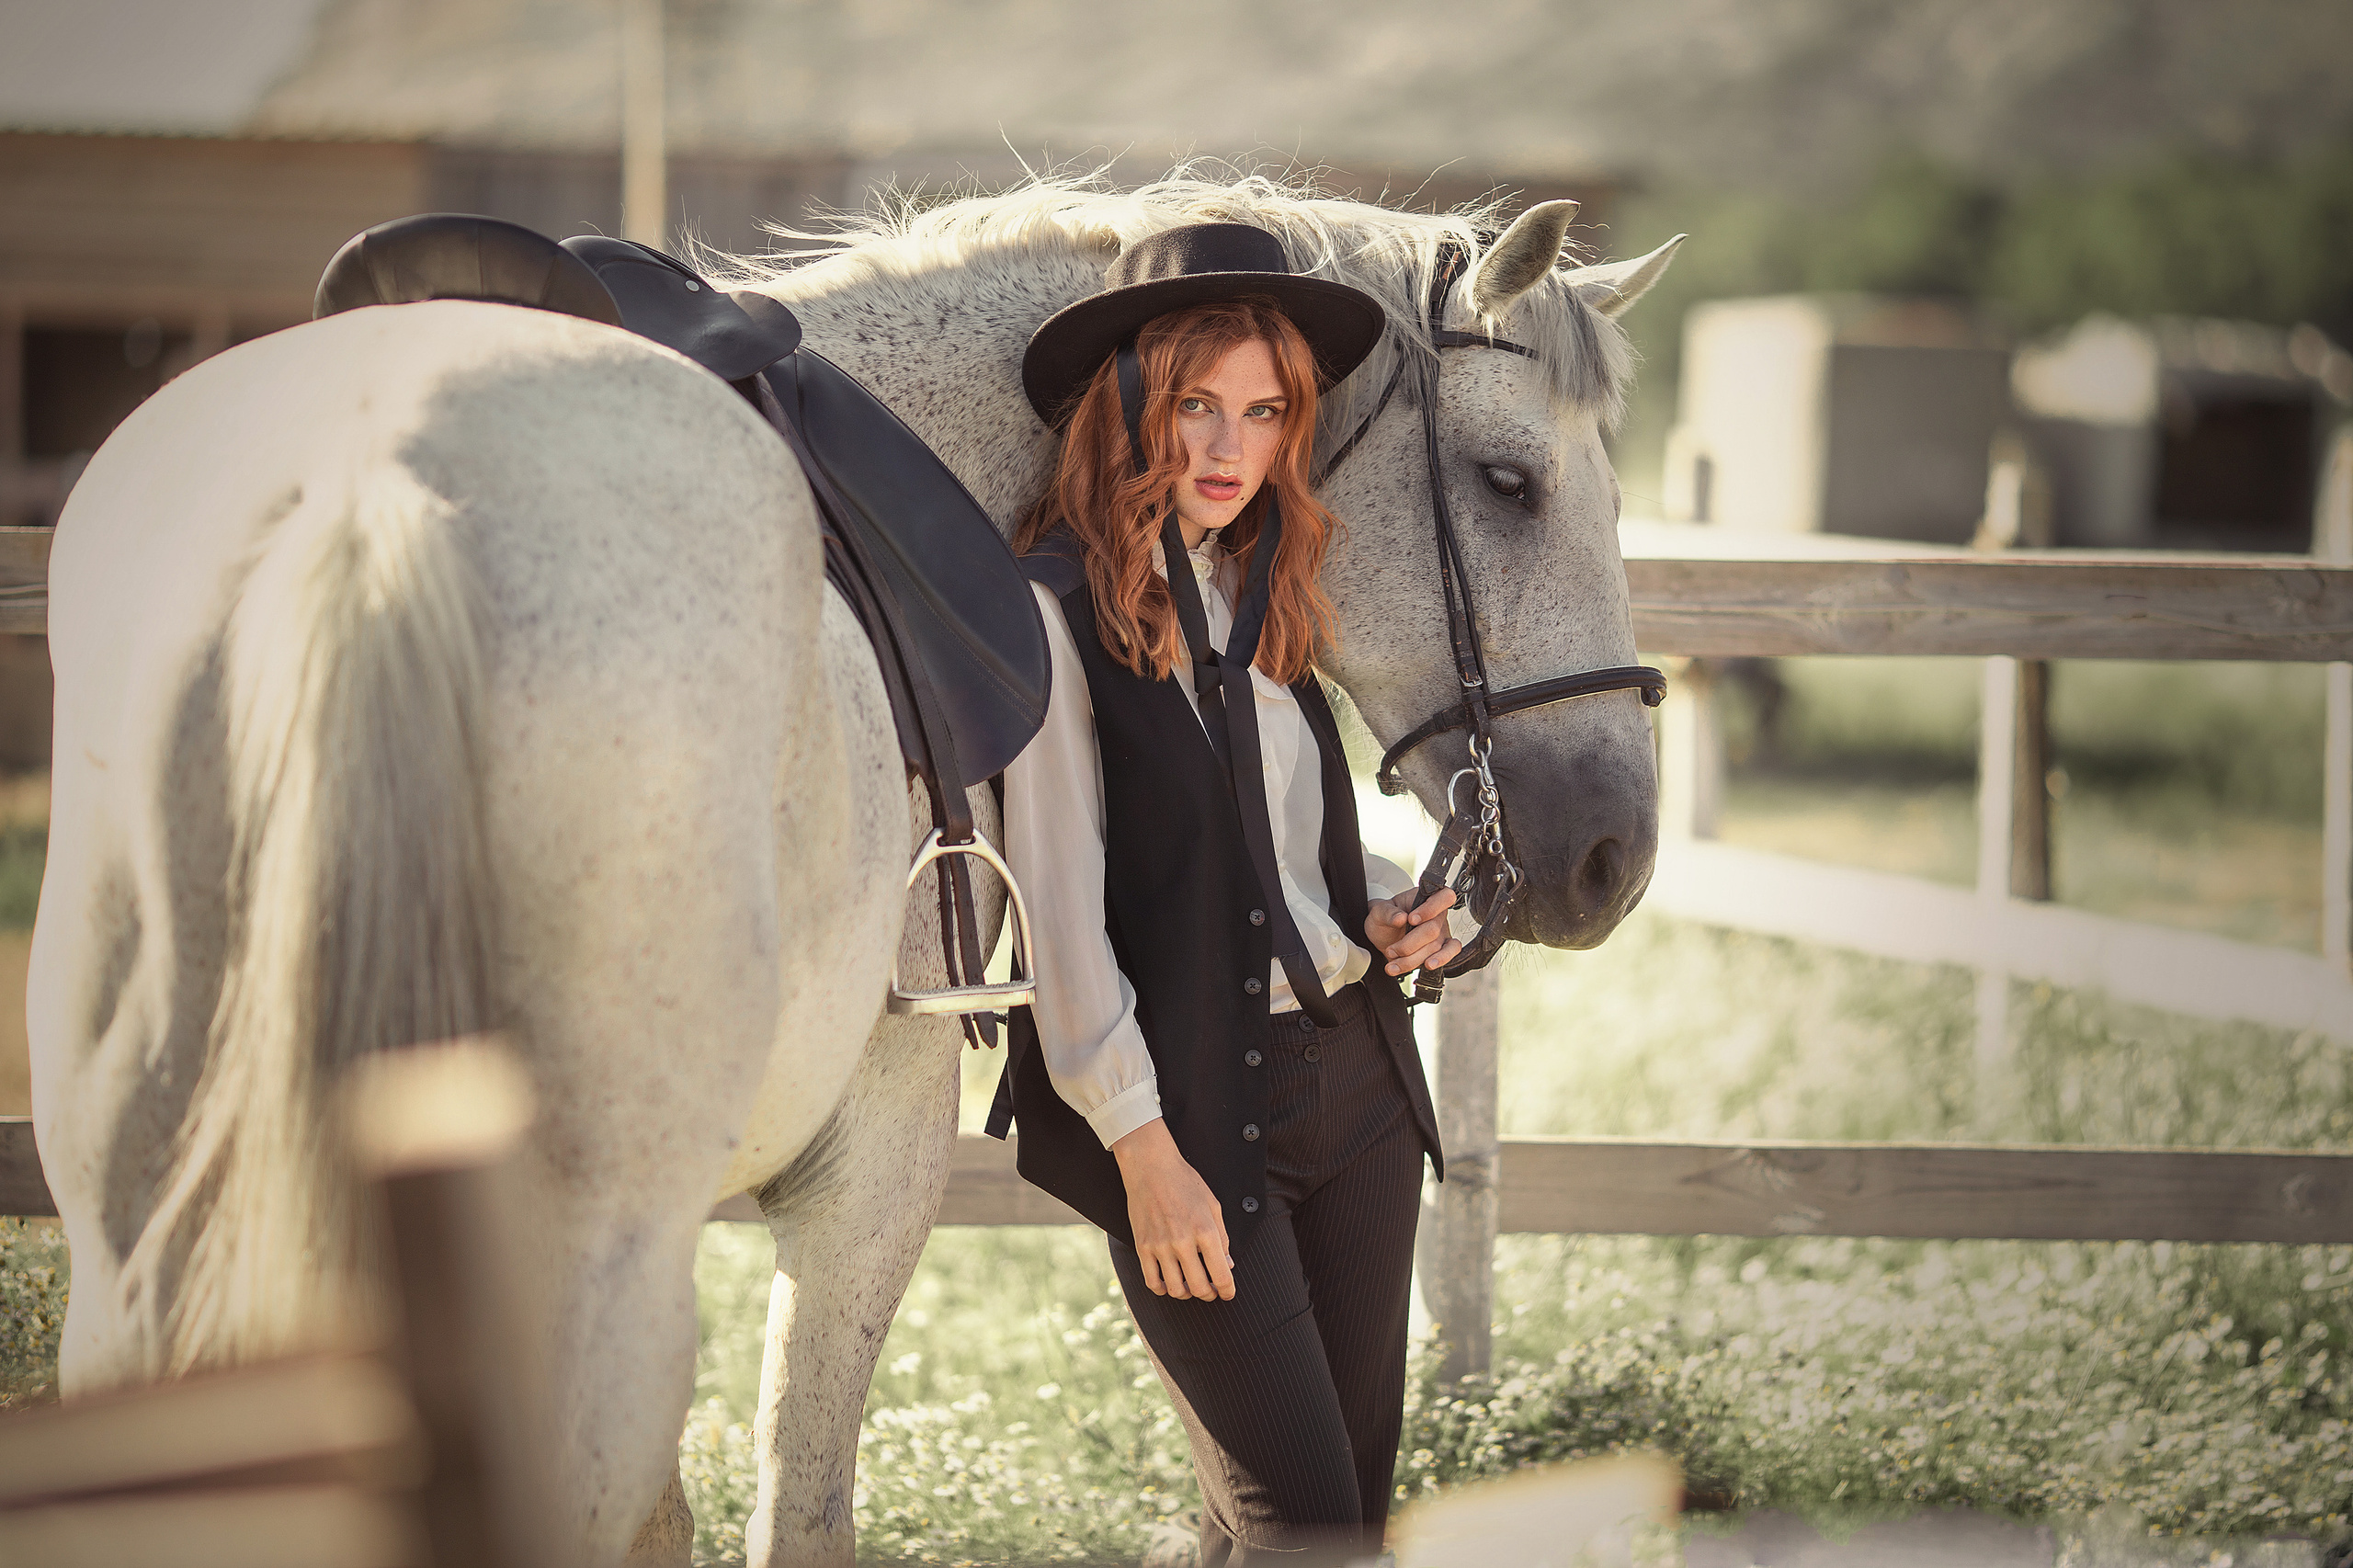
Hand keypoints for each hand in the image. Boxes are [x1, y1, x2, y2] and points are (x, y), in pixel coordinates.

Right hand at [1110, 1118, 1234, 1300]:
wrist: (1150, 1166)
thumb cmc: (1184, 1181)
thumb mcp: (1213, 1205)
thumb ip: (1222, 1237)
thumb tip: (1227, 1264)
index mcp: (1205, 1230)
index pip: (1221, 1275)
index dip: (1228, 1290)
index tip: (1228, 1293)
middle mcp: (1183, 1242)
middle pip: (1199, 1287)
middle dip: (1209, 1294)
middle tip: (1211, 1291)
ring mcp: (1160, 1246)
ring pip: (1176, 1289)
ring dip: (1187, 1294)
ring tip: (1190, 1286)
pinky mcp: (1142, 1246)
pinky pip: (1152, 1281)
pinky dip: (1162, 1289)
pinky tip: (1169, 1283)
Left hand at [1365, 887, 1461, 977]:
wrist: (1384, 934)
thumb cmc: (1386, 918)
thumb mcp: (1380, 911)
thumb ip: (1388, 913)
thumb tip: (1400, 918)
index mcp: (1426, 897)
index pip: (1443, 897)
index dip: (1430, 909)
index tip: (1411, 919)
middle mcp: (1437, 914)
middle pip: (1433, 930)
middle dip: (1409, 945)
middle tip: (1391, 950)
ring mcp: (1441, 932)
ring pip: (1436, 947)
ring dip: (1412, 960)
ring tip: (1393, 966)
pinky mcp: (1442, 947)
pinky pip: (1451, 953)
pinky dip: (1440, 960)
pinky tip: (1427, 966)